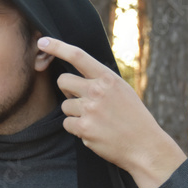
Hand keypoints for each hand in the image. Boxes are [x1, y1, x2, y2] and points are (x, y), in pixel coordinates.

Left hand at [37, 37, 185, 187]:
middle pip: (63, 81)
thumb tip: (77, 74)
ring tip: (96, 120)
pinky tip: (94, 132)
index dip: (58, 47)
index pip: (78, 56)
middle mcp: (98, 91)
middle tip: (83, 100)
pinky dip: (77, 129)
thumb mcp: (122, 91)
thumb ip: (101, 81)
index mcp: (108, 78)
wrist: (145, 146)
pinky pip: (67, 124)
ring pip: (65, 106)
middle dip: (67, 90)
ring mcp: (90, 109)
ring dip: (75, 113)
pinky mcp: (84, 128)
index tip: (43, 42)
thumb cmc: (134, 118)